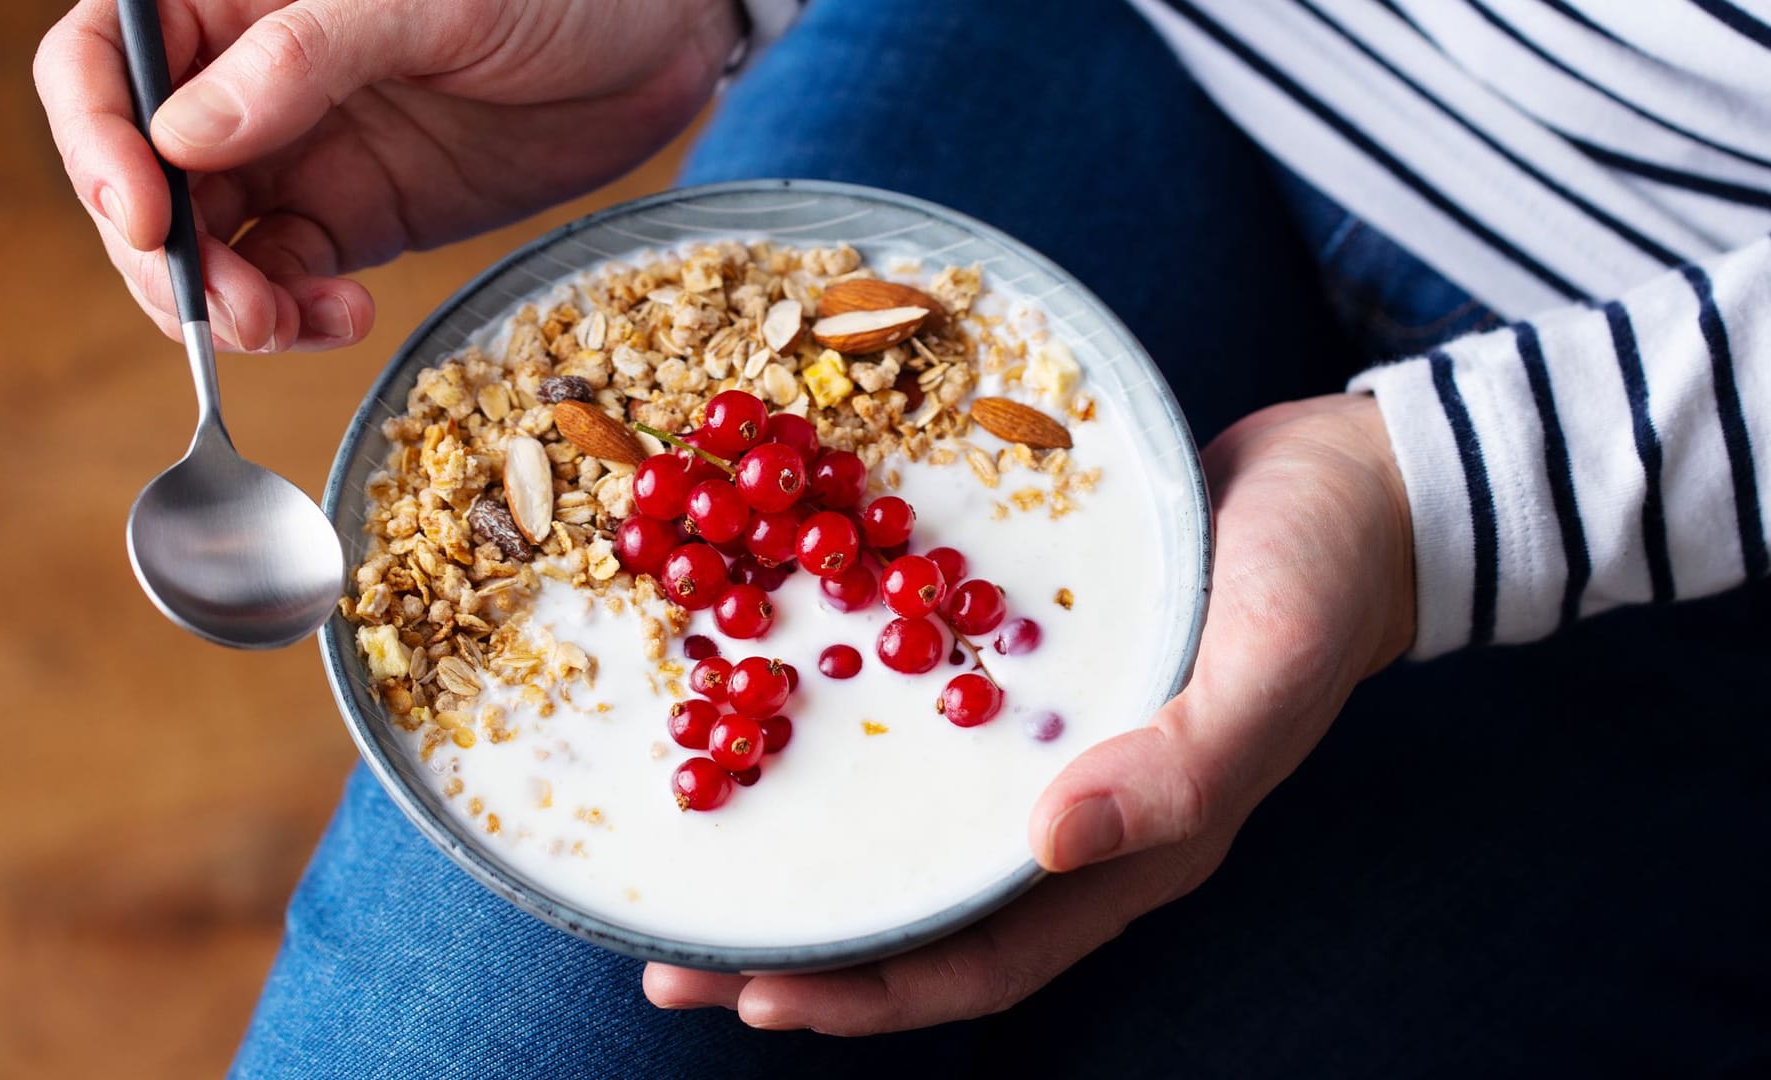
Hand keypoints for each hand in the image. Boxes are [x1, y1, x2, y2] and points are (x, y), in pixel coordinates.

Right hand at [34, 0, 740, 351]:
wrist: (658, 40)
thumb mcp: (433, 3)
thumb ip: (306, 58)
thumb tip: (184, 137)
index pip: (102, 65)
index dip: (97, 144)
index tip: (146, 219)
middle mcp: (243, 78)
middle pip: (141, 175)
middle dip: (165, 256)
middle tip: (230, 314)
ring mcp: (296, 153)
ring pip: (205, 244)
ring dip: (223, 303)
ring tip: (282, 327)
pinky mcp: (353, 219)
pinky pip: (283, 280)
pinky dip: (290, 318)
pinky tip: (340, 321)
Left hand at [643, 393, 1417, 1032]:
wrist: (1344, 480)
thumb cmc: (1322, 578)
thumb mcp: (1269, 667)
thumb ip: (1182, 765)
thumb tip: (1049, 845)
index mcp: (1129, 849)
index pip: (977, 960)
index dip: (867, 994)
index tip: (752, 994)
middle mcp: (1071, 815)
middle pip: (917, 913)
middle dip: (801, 949)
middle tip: (671, 959)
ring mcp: (1043, 743)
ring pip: (904, 828)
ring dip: (805, 852)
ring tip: (696, 843)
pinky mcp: (1021, 669)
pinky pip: (918, 729)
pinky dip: (842, 741)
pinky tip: (769, 706)